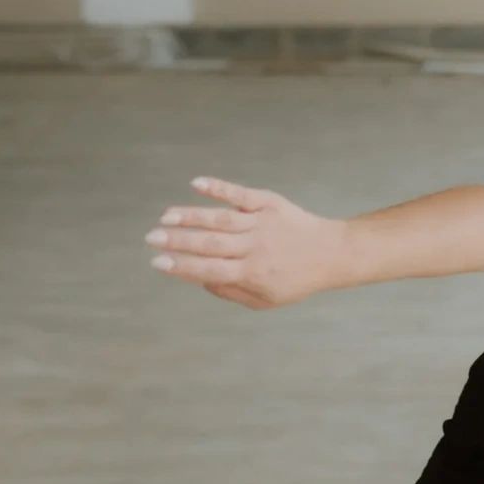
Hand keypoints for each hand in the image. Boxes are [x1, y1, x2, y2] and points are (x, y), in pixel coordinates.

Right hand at [146, 177, 348, 310]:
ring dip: (191, 216)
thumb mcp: (265, 300)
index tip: (157, 262)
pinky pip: (241, 194)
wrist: (332, 253)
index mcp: (252, 273)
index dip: (181, 267)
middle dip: (178, 241)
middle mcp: (255, 248)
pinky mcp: (269, 203)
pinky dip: (218, 188)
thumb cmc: (295, 280)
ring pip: (221, 219)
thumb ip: (230, 292)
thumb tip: (199, 279)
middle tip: (150, 238)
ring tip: (165, 216)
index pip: (209, 271)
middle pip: (210, 244)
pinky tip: (196, 183)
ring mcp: (262, 223)